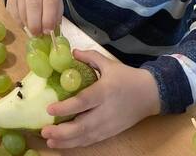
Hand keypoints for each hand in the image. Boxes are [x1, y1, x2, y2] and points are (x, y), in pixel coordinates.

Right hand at [6, 0, 62, 34]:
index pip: (50, 1)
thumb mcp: (56, 2)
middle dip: (36, 23)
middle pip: (34, 4)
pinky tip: (25, 24)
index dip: (48, 18)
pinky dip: (20, 22)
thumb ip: (55, 16)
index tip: (47, 31)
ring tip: (33, 30)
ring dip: (28, 24)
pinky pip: (14, 12)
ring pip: (22, 10)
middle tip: (38, 34)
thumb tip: (50, 32)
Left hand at [41, 50, 160, 147]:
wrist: (151, 94)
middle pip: (82, 126)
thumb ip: (90, 57)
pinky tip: (63, 144)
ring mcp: (109, 125)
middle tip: (44, 131)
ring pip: (86, 137)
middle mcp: (106, 111)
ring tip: (50, 141)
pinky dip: (77, 144)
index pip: (83, 102)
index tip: (49, 109)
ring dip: (66, 141)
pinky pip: (92, 140)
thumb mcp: (109, 64)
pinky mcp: (111, 132)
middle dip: (62, 131)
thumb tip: (71, 52)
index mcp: (104, 91)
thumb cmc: (128, 77)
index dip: (66, 107)